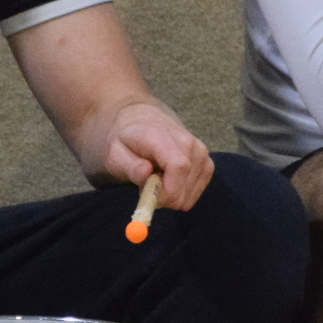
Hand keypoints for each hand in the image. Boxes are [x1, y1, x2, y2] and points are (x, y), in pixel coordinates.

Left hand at [88, 100, 212, 210]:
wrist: (142, 122)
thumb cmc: (127, 142)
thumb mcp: (116, 154)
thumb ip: (130, 166)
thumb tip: (146, 173)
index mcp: (162, 137)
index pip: (178, 166)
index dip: (168, 191)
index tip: (152, 200)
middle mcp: (186, 141)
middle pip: (185, 184)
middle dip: (165, 197)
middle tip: (148, 188)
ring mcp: (200, 151)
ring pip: (190, 192)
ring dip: (172, 195)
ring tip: (157, 179)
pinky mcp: (206, 161)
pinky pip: (197, 190)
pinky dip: (182, 194)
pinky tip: (170, 182)